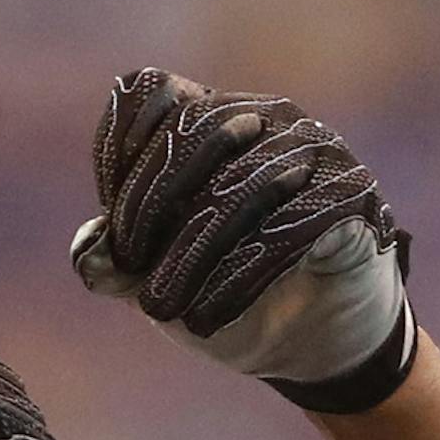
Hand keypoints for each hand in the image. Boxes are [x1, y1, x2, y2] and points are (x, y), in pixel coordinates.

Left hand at [70, 69, 415, 412]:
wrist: (313, 345)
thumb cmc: (232, 299)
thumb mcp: (162, 287)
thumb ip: (119, 266)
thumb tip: (88, 250)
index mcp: (209, 122)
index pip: (151, 93)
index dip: (119, 149)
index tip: (113, 222)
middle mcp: (264, 118)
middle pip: (194, 128)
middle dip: (147, 203)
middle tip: (130, 266)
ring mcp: (313, 149)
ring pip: (239, 185)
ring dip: (189, 257)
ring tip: (162, 312)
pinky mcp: (351, 194)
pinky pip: (287, 227)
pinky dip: (238, 280)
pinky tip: (209, 319)